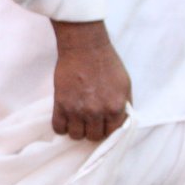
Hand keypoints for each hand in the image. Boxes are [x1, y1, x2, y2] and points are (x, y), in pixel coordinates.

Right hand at [50, 20, 130, 141]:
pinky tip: (66, 118)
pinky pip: (59, 128)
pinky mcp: (60, 105)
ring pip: (76, 136)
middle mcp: (97, 112)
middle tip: (90, 120)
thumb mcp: (125, 84)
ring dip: (77, 129)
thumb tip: (120, 121)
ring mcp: (77, 110)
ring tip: (77, 119)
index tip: (103, 124)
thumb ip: (124, 105)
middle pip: (94, 137)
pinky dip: (62, 126)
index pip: (112, 133)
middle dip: (93, 130)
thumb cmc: (106, 62)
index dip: (108, 129)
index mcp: (115, 107)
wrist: (84, 47)